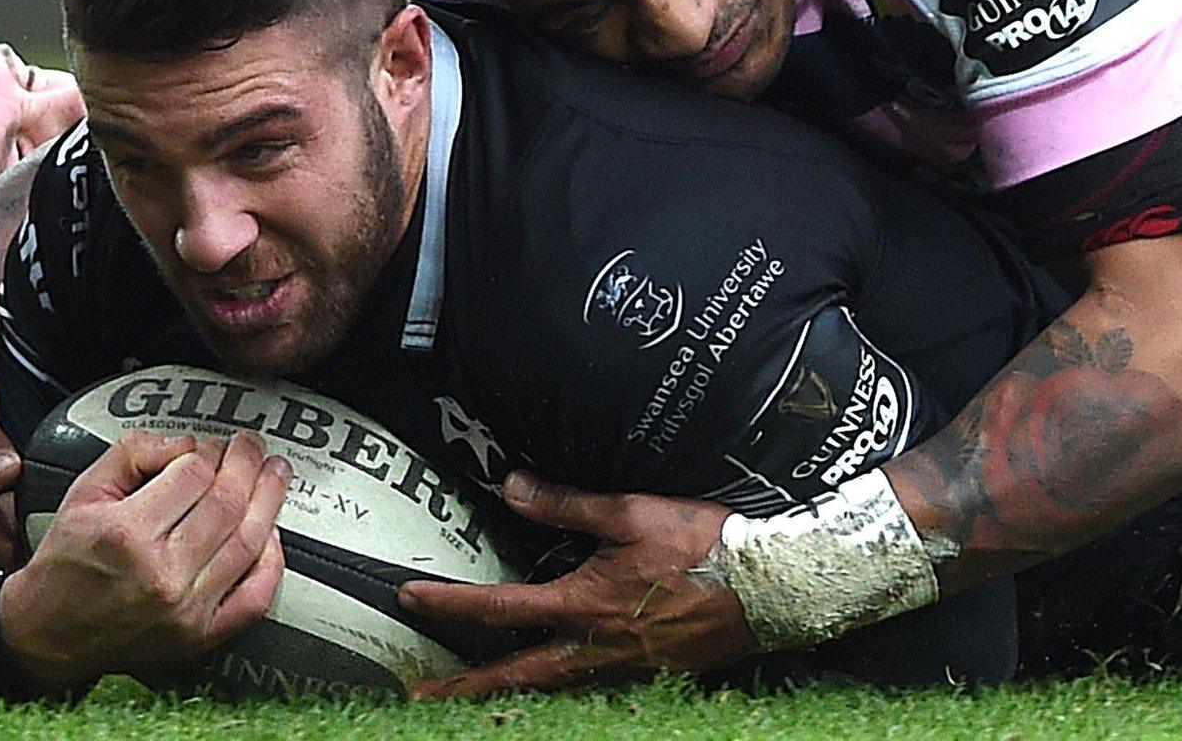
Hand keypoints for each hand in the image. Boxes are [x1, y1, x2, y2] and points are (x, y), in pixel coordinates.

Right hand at [0, 430, 292, 690]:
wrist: (49, 632)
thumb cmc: (66, 561)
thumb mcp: (84, 491)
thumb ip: (133, 453)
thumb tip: (186, 443)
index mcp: (126, 533)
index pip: (193, 474)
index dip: (209, 450)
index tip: (210, 444)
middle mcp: (161, 573)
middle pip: (227, 504)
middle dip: (248, 465)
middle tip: (252, 446)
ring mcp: (185, 609)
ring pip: (248, 543)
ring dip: (269, 501)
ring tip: (275, 474)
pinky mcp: (199, 636)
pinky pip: (254, 597)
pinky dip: (271, 563)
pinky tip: (272, 534)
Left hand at [400, 471, 755, 698]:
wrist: (773, 586)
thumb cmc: (706, 544)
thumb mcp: (631, 511)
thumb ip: (566, 502)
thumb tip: (512, 485)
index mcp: (587, 604)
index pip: (501, 608)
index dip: (449, 603)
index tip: (409, 598)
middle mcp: (599, 647)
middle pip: (517, 674)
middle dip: (466, 686)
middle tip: (422, 696)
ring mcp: (626, 667)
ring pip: (553, 686)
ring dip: (509, 689)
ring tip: (474, 693)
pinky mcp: (652, 672)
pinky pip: (591, 686)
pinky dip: (558, 687)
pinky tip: (552, 679)